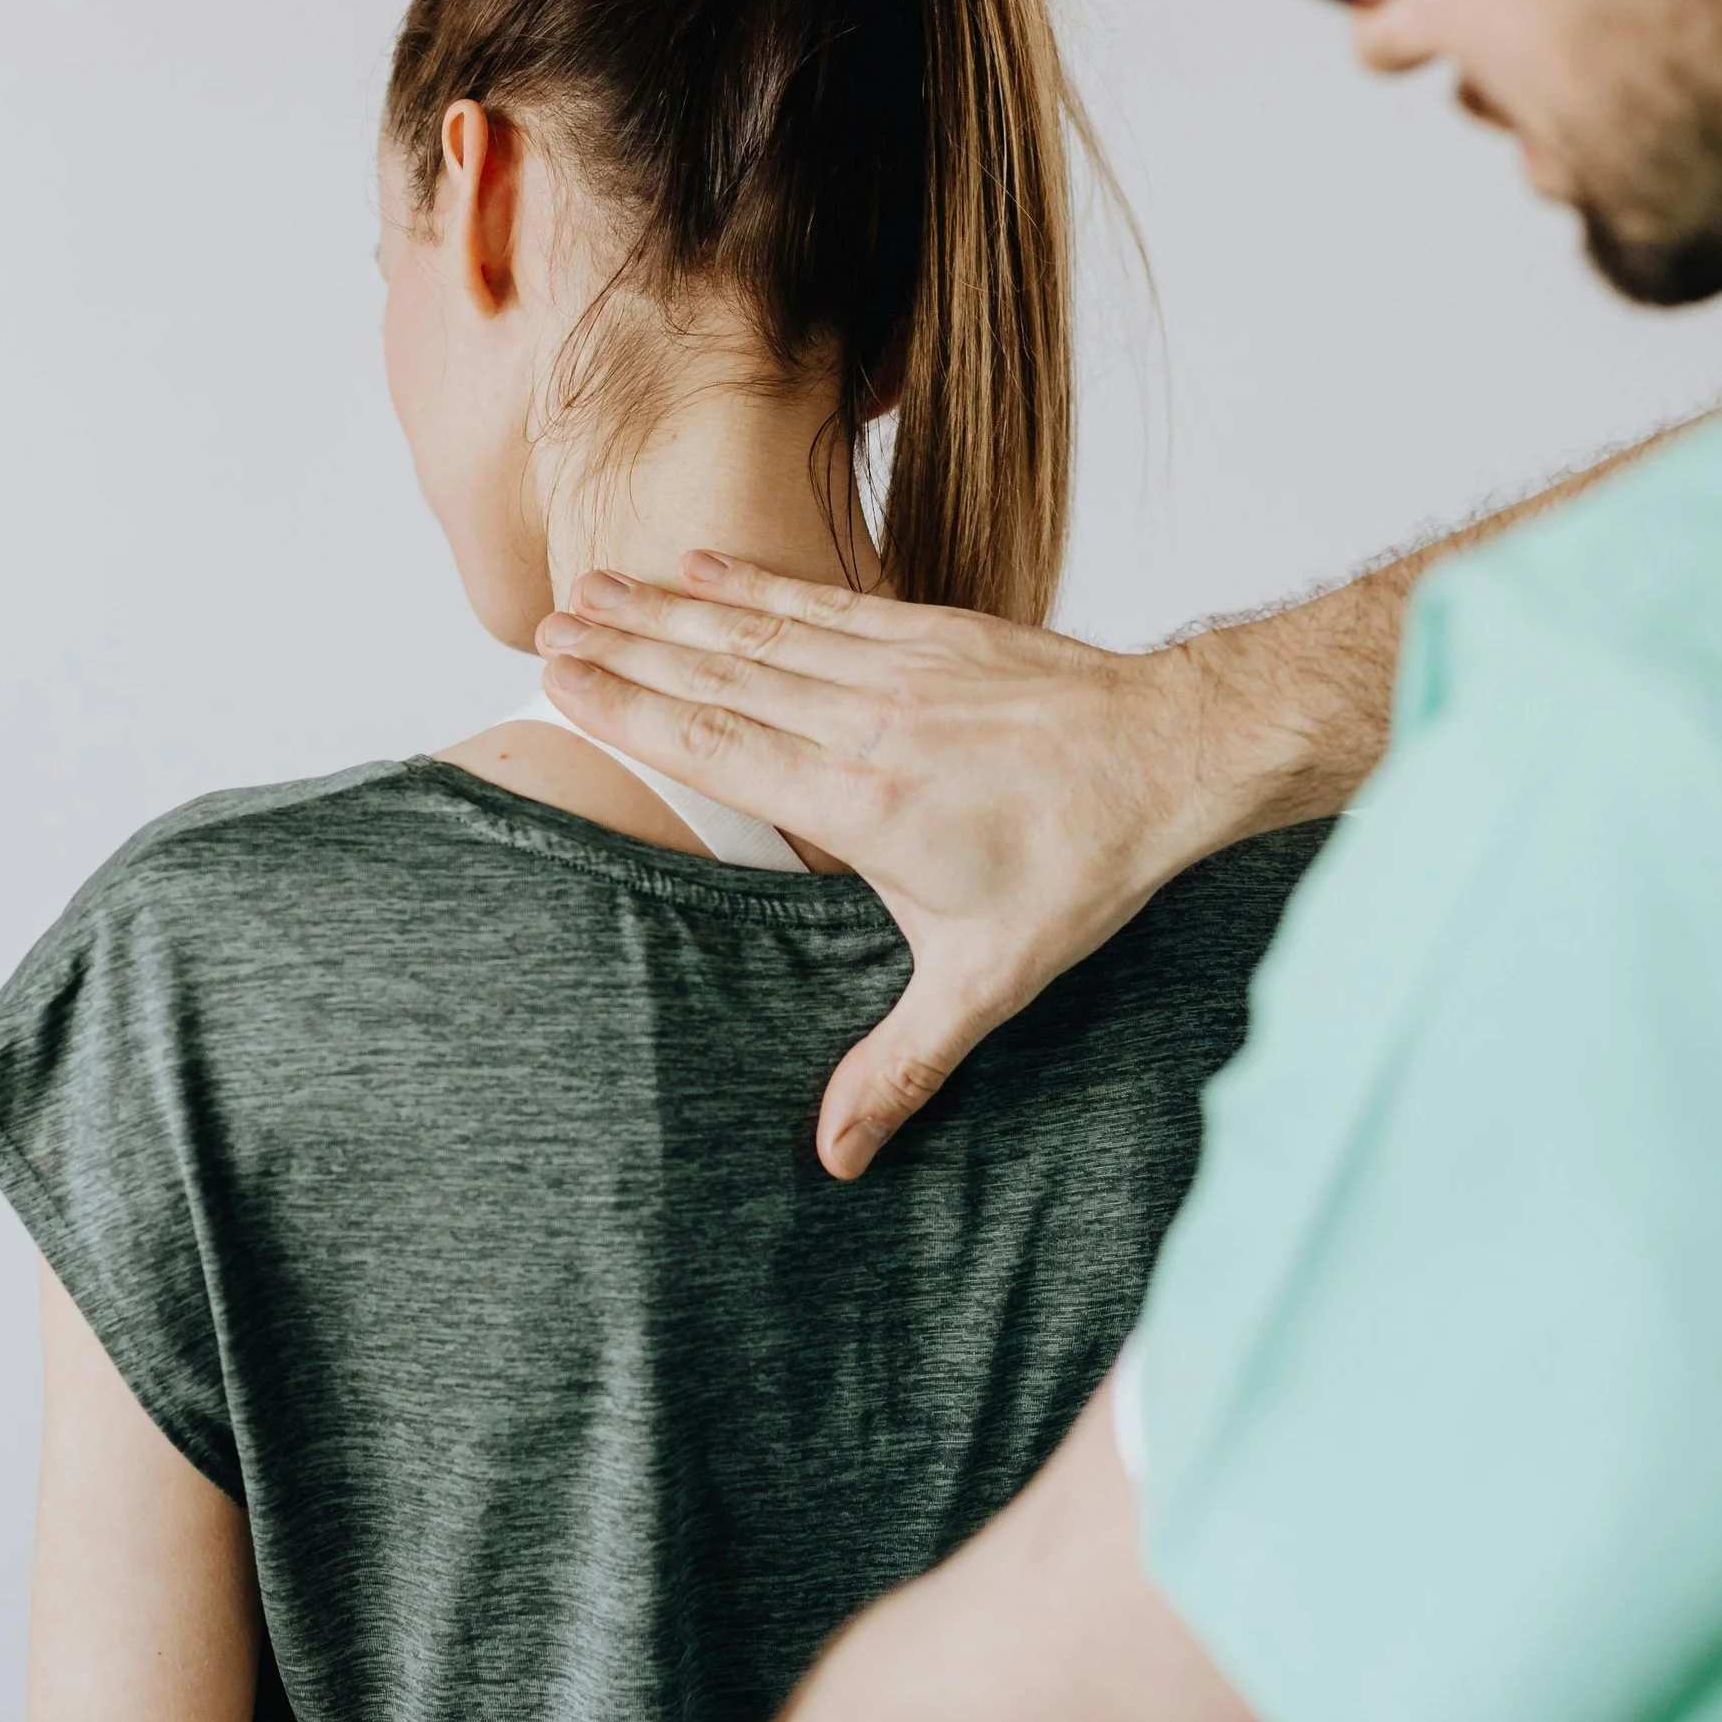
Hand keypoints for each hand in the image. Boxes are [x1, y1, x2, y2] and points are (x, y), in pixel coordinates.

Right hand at [533, 564, 1230, 1174]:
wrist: (1176, 755)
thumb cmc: (1085, 865)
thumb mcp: (989, 981)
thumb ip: (901, 1063)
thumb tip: (836, 1156)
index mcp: (862, 802)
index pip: (716, 746)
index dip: (629, 712)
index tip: (559, 681)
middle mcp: (867, 720)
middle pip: (718, 677)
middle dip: (625, 649)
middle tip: (545, 628)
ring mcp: (900, 667)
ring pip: (761, 630)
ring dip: (672, 606)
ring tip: (596, 585)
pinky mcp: (935, 632)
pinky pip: (824, 602)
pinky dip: (759, 583)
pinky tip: (707, 565)